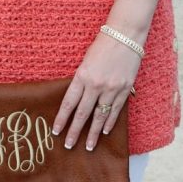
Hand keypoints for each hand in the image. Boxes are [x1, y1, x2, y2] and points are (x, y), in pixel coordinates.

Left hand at [51, 31, 141, 149]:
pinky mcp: (124, 89)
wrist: (125, 35)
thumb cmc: (102, 46)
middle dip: (75, 131)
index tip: (57, 131)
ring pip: (100, 116)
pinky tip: (105, 131)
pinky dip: (110, 122)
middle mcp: (96, 85)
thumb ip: (81, 81)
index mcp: (82, 76)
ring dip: (94, 133)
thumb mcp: (85, 62)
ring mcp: (111, 88)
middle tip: (69, 145)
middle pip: (83, 113)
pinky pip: (115, 110)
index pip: (69, 103)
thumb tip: (76, 101)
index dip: (62, 119)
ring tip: (89, 146)